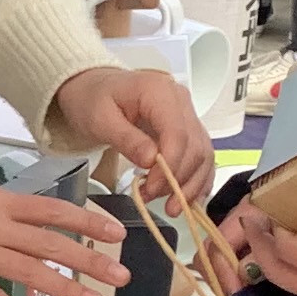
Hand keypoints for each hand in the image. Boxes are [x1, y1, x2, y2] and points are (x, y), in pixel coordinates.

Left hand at [43, 62, 213, 207]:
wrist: (94, 90)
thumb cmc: (93, 99)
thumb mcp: (100, 119)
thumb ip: (126, 139)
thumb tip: (151, 161)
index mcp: (159, 92)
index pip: (178, 133)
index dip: (170, 166)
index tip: (152, 187)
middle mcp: (180, 101)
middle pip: (195, 146)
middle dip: (178, 179)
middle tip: (152, 197)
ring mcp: (187, 115)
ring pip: (203, 154)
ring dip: (189, 184)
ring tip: (168, 205)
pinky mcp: (187, 130)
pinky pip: (201, 157)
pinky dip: (197, 179)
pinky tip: (186, 198)